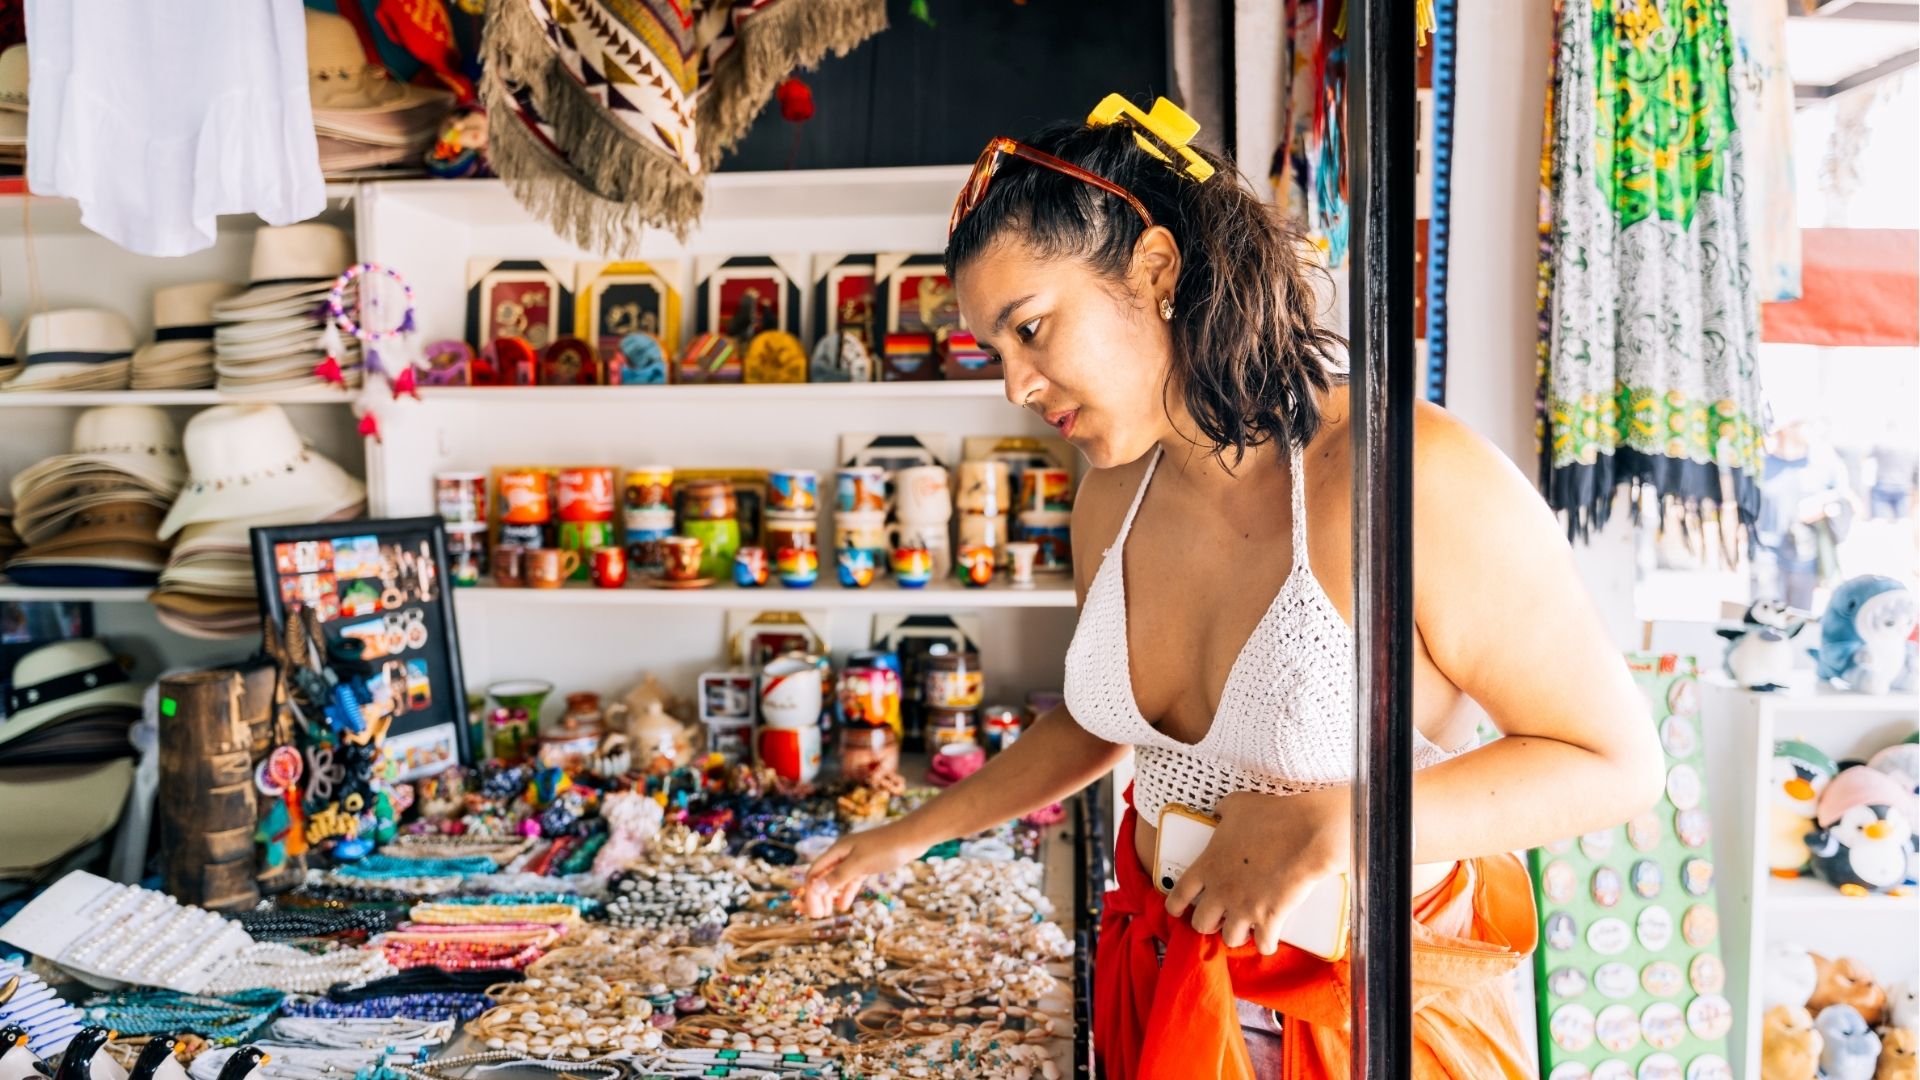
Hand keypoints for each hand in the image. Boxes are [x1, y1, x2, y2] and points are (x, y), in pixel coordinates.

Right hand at [800, 822, 922, 917]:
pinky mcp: (867, 863)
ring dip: (830, 896)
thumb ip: (838, 876)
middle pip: (823, 876)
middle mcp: (842, 853)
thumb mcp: (860, 864)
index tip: (813, 913)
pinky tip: (844, 906)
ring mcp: (855, 858)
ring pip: (836, 879)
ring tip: (827, 914)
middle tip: (818, 917)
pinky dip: (846, 892)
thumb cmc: (886, 848)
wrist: (913, 837)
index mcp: (837, 850)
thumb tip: (815, 888)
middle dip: (818, 896)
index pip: (814, 873)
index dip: (810, 893)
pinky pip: (851, 879)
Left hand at [1164, 787, 1349, 953]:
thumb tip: (1220, 812)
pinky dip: (1265, 944)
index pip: (1179, 895)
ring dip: (1236, 934)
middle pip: (1201, 924)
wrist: (1305, 832)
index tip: (1178, 910)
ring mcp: (1244, 907)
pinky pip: (1262, 946)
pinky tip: (1268, 938)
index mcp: (1208, 865)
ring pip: (1229, 939)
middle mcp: (1221, 891)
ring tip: (1244, 927)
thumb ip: (1222, 812)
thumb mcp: (1237, 804)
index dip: (1175, 906)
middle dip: (1208, 923)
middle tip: (1219, 917)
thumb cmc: (1271, 815)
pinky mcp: (1269, 918)